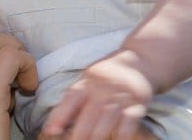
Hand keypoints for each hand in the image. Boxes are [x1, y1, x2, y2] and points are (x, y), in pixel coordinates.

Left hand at [39, 50, 154, 139]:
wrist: (141, 60)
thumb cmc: (108, 75)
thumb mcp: (89, 79)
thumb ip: (76, 100)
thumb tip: (56, 125)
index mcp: (88, 80)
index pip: (71, 98)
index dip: (60, 115)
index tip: (50, 130)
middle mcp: (103, 87)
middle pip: (90, 113)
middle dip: (80, 133)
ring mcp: (122, 95)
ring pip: (107, 119)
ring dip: (98, 136)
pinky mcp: (139, 102)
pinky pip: (130, 121)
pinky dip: (122, 134)